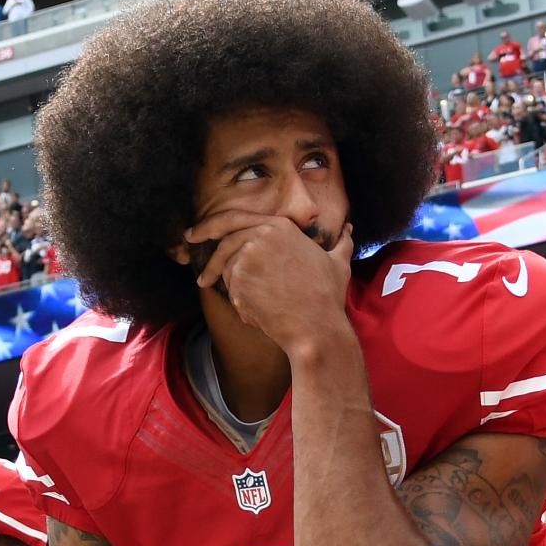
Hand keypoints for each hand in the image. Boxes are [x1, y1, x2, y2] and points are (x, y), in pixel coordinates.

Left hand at [184, 213, 354, 353]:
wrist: (316, 327)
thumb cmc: (327, 297)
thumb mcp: (338, 263)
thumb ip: (341, 242)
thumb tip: (350, 229)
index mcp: (279, 225)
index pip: (233, 218)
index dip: (209, 225)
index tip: (195, 233)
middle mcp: (259, 236)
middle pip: (222, 242)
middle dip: (205, 253)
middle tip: (198, 267)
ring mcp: (246, 259)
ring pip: (226, 269)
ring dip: (230, 284)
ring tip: (250, 300)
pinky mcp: (238, 282)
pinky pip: (230, 290)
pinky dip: (240, 302)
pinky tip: (260, 311)